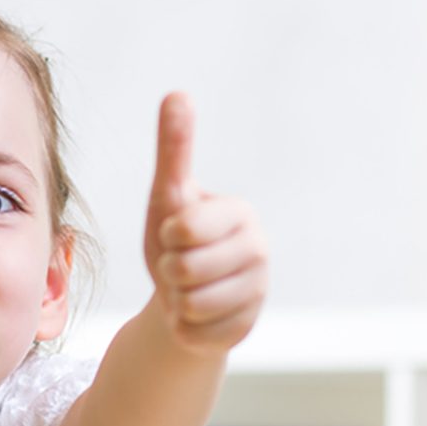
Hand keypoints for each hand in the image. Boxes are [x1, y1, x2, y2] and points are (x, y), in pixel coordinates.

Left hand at [143, 93, 267, 352]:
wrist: (183, 298)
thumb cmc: (176, 240)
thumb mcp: (168, 196)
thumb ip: (174, 149)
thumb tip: (176, 93)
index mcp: (240, 213)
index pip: (185, 228)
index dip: (168, 236)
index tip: (177, 234)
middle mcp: (258, 250)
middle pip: (184, 269)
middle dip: (169, 271)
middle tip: (180, 267)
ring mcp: (257, 293)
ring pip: (190, 304)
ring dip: (176, 300)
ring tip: (187, 289)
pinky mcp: (245, 328)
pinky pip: (194, 332)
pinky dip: (183, 327)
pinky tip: (196, 316)